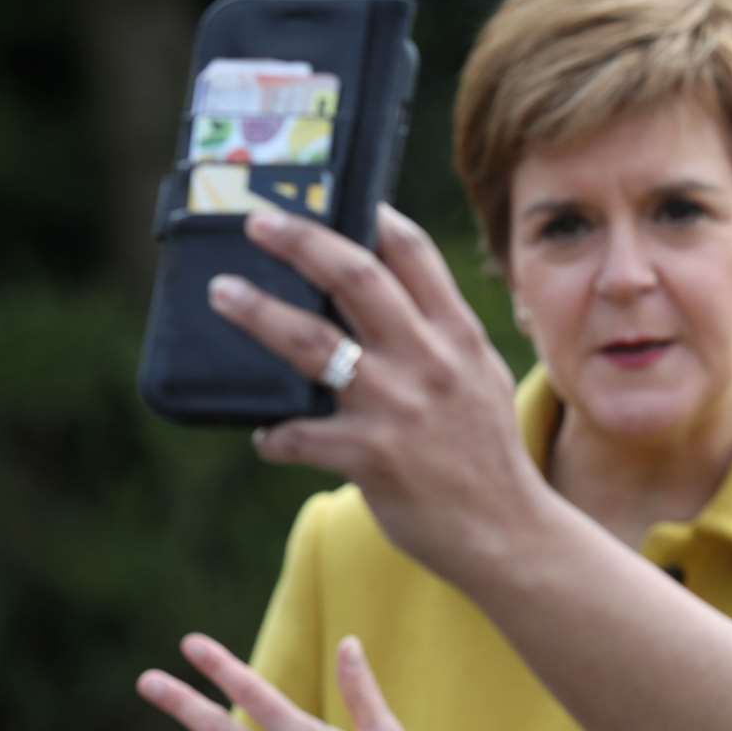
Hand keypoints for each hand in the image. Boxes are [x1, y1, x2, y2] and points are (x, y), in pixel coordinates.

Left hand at [205, 204, 554, 580]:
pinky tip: (266, 436)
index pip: (411, 254)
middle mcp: (428, 360)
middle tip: (258, 221)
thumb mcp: (479, 378)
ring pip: (312, 342)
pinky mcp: (370, 456)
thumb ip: (441, 337)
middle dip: (299, 241)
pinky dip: (274, 434)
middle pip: (353, 276)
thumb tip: (387, 299)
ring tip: (223, 294)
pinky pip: (299, 434)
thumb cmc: (487, 455)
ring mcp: (398, 406)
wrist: (507, 532)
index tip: (338, 198)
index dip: (371, 218)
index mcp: (457, 335)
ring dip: (259, 312)